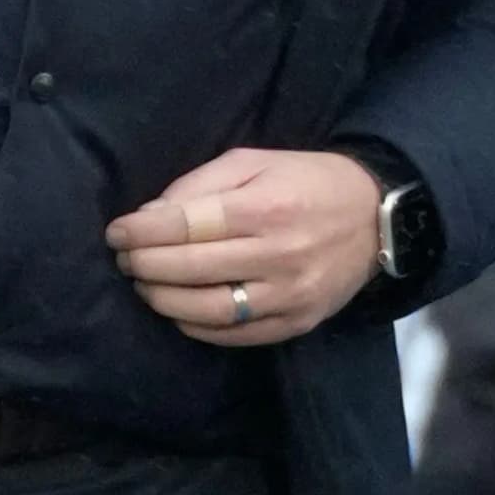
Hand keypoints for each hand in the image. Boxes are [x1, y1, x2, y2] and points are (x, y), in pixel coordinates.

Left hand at [106, 148, 382, 348]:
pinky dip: (197, 326)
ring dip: (164, 300)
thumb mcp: (254, 160)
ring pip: (209, 309)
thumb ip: (200, 184)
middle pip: (192, 268)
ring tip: (144, 285)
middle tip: (124, 260)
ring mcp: (290, 294)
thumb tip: (149, 216)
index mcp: (266, 206)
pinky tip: (179, 311)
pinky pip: (235, 334)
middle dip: (145, 265)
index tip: (117, 232)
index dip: (143, 231)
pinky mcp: (297, 322)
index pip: (188, 224)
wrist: (376, 218)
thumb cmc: (307, 180)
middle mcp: (279, 253)